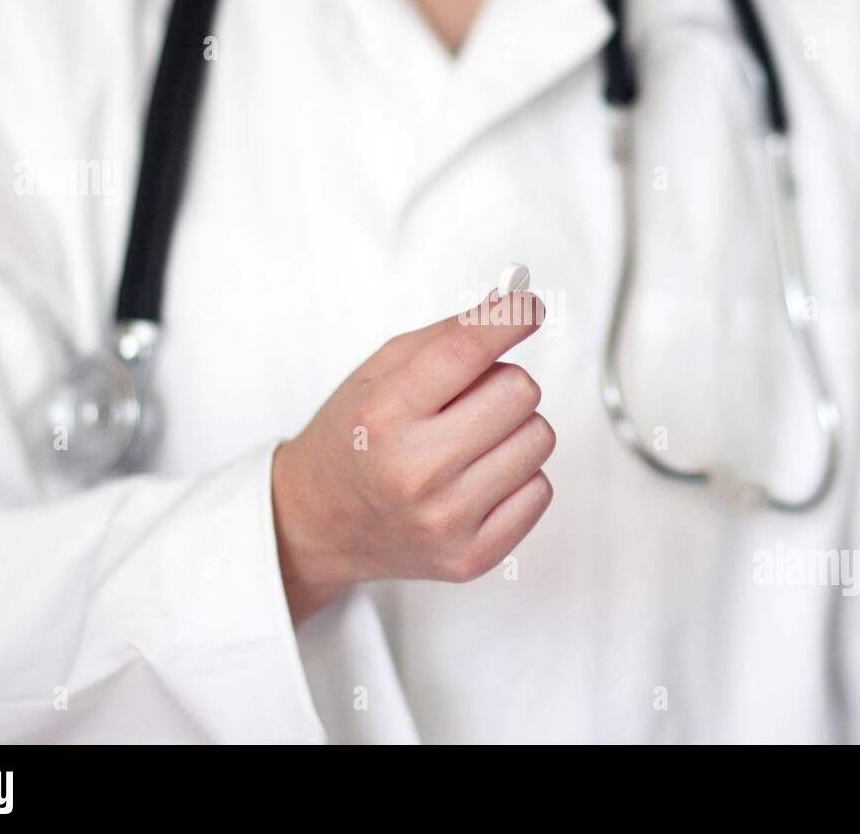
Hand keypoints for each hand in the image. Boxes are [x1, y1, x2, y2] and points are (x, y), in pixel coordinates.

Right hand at [272, 291, 553, 624]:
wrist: (317, 525)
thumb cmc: (350, 441)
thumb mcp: (376, 373)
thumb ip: (447, 335)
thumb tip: (513, 304)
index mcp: (384, 415)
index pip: (468, 348)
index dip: (510, 317)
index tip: (527, 308)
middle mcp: (415, 470)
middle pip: (520, 391)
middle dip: (501, 383)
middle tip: (468, 400)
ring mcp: (446, 519)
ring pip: (539, 438)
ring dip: (514, 430)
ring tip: (470, 442)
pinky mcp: (472, 556)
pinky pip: (541, 490)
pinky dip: (518, 477)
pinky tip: (477, 479)